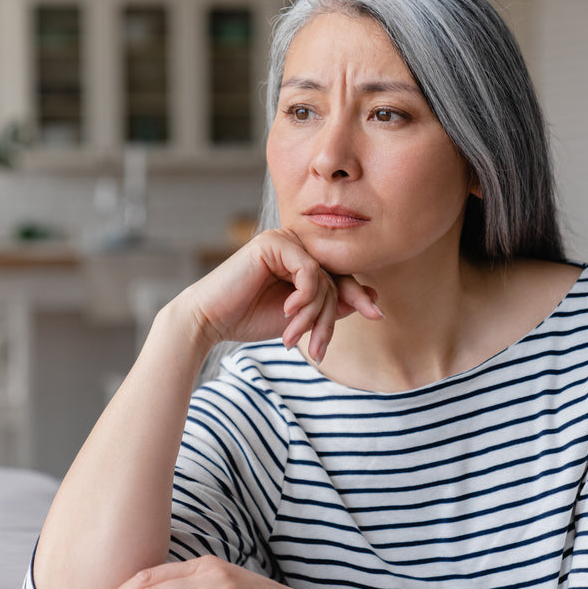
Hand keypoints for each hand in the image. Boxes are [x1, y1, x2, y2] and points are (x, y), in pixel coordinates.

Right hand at [179, 229, 381, 362]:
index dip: (357, 296)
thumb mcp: (300, 317)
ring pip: (323, 279)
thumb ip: (331, 305)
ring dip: (313, 314)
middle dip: (327, 319)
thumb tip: (371, 297)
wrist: (210, 321)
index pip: (339, 276)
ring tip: (293, 335)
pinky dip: (304, 296)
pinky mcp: (273, 242)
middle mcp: (294, 245)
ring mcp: (284, 240)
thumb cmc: (249, 319)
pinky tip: (286, 311)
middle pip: (334, 280)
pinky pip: (308, 270)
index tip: (377, 315)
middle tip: (316, 348)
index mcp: (300, 260)